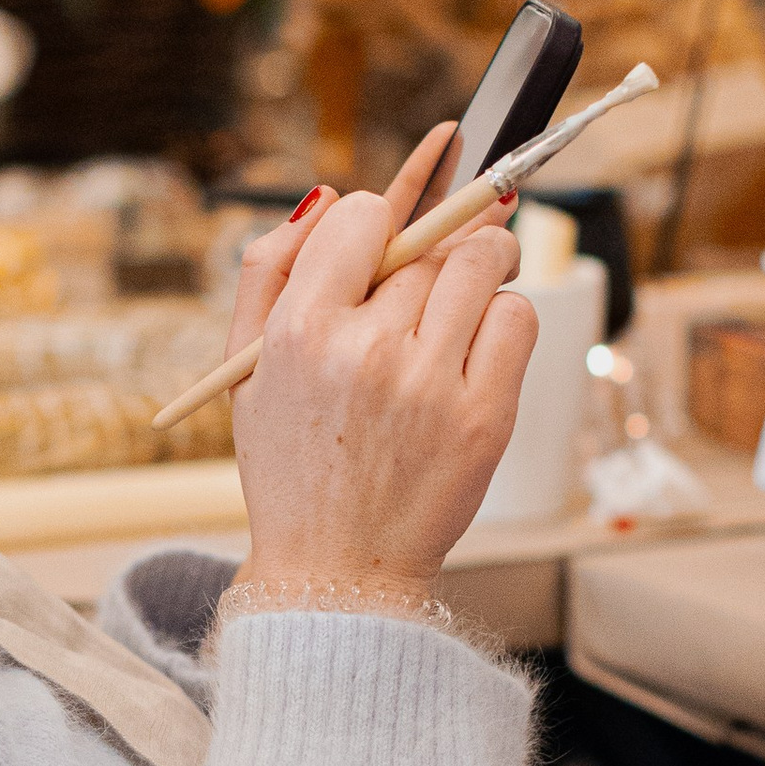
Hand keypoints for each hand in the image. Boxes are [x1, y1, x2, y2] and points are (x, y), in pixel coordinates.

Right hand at [228, 126, 535, 608]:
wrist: (335, 569)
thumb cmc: (292, 463)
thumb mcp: (246, 366)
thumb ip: (270, 269)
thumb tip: (330, 196)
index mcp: (301, 331)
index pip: (364, 214)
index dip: (378, 218)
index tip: (384, 241)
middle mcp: (367, 351)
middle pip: (431, 240)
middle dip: (434, 244)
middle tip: (435, 265)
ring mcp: (432, 384)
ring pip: (483, 265)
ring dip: (482, 263)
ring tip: (466, 289)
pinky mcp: (485, 417)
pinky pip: (518, 318)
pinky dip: (505, 317)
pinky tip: (477, 344)